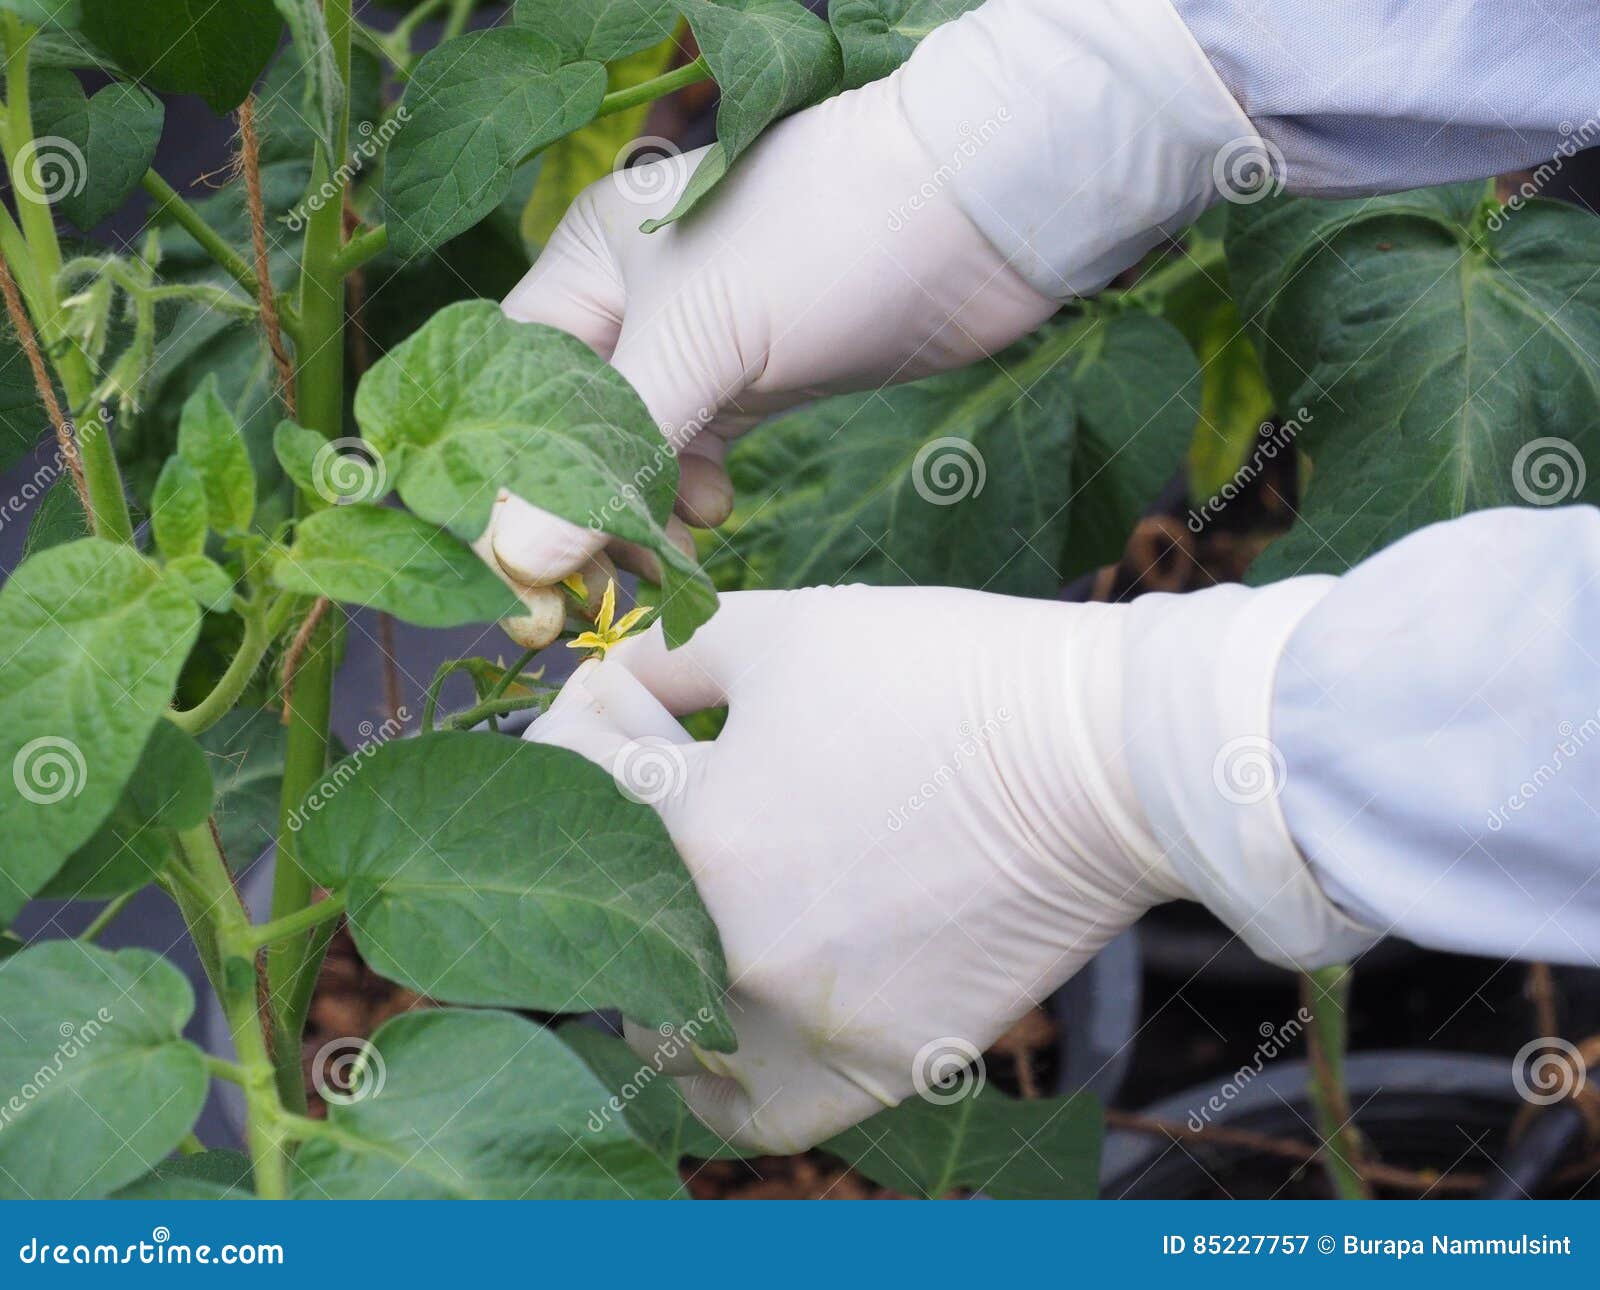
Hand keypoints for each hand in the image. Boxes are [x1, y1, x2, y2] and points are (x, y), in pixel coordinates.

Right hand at [480, 70, 1054, 591]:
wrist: (977, 220)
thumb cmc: (827, 240)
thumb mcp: (700, 341)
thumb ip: (611, 455)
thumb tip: (521, 558)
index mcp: (590, 261)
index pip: (509, 382)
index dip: (501, 472)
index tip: (513, 562)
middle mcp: (630, 300)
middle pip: (566, 428)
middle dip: (576, 508)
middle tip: (594, 587)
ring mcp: (693, 343)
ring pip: (632, 453)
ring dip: (640, 513)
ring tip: (670, 554)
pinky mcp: (750, 380)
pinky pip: (690, 456)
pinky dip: (690, 497)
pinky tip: (714, 513)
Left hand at [525, 584, 1183, 1151]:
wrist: (1106, 761)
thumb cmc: (950, 677)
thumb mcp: (788, 628)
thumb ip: (666, 654)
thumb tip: (612, 683)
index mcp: (698, 833)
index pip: (563, 771)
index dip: (595, 708)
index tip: (644, 693)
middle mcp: (731, 952)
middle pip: (597, 885)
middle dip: (619, 809)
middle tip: (682, 762)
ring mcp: (802, 1025)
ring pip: (651, 1011)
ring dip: (649, 938)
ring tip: (711, 878)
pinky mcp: (873, 1066)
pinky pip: (745, 1109)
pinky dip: (713, 1072)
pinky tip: (719, 1020)